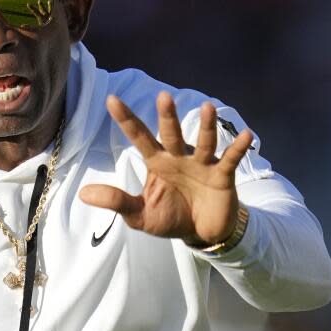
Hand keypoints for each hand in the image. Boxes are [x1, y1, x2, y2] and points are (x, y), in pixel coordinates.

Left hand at [79, 92, 253, 246]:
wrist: (202, 233)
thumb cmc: (169, 217)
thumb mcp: (139, 213)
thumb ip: (116, 201)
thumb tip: (83, 194)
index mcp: (157, 162)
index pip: (139, 137)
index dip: (126, 119)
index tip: (111, 99)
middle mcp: (179, 156)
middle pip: (171, 133)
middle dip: (168, 116)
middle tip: (163, 96)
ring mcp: (202, 164)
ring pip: (204, 141)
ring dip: (206, 126)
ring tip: (208, 107)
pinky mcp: (222, 176)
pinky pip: (230, 159)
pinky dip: (238, 148)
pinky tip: (247, 134)